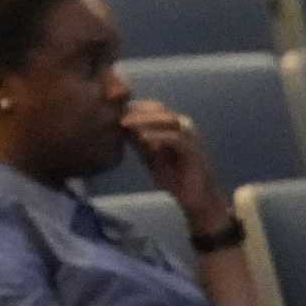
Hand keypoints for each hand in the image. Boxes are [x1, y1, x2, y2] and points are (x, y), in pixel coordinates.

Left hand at [119, 100, 224, 228]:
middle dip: (136, 110)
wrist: (194, 197)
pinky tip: (142, 139)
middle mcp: (183, 126)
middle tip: (116, 115)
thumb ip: (138, 142)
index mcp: (173, 125)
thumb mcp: (149, 157)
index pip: (152, 108)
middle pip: (158, 109)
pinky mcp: (193, 149)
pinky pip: (175, 138)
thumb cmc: (172, 177)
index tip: (111, 111)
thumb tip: (118, 128)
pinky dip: (158, 136)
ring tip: (125, 124)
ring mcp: (190, 136)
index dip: (132, 108)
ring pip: (167, 119)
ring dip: (145, 120)